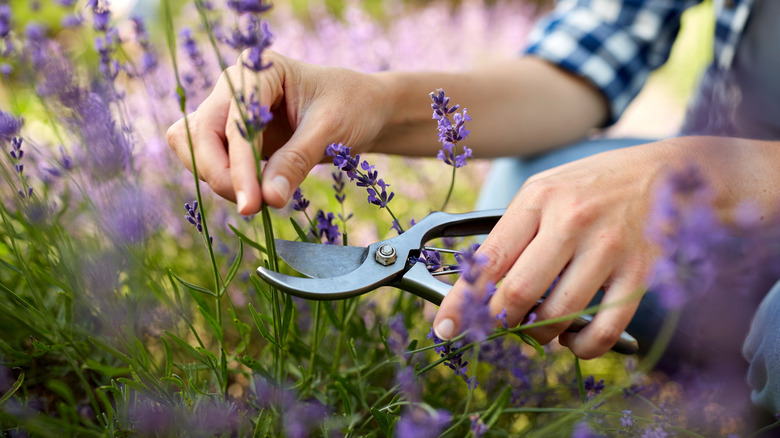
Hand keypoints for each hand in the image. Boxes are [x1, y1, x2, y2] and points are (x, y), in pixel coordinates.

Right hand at [167, 51, 390, 213]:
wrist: (365, 109)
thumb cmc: (353, 107)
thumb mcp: (330, 131)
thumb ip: (297, 161)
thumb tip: (268, 198)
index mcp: (259, 69)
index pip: (233, 121)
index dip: (238, 165)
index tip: (252, 203)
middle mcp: (236, 85)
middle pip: (198, 132)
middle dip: (219, 173)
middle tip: (251, 206)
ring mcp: (230, 109)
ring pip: (195, 147)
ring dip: (218, 178)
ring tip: (258, 200)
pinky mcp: (233, 135)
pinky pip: (209, 160)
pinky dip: (225, 180)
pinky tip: (255, 194)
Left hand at [433, 142, 674, 358]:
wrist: (670, 174)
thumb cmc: (596, 185)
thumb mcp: (547, 190)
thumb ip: (514, 231)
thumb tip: (477, 284)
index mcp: (538, 199)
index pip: (488, 260)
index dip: (461, 301)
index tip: (444, 327)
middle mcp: (571, 221)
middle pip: (518, 293)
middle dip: (500, 321)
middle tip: (500, 325)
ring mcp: (608, 248)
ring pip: (557, 315)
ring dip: (539, 334)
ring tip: (540, 326)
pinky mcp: (640, 273)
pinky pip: (603, 330)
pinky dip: (581, 346)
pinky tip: (573, 336)